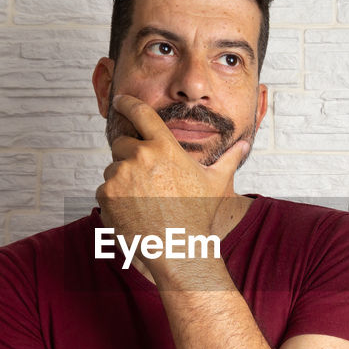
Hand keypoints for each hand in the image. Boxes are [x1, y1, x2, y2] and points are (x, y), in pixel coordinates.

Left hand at [97, 94, 249, 242]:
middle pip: (122, 144)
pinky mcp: (106, 194)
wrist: (178, 249)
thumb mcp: (215, 183)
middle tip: (146, 182)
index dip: (128, 103)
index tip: (120, 100)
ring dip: (122, 181)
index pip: (141, 113)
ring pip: (113, 170)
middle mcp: (140, 156)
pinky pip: (104, 191)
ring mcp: (120, 175)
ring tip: (143, 202)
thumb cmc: (197, 216)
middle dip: (129, 158)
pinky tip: (132, 213)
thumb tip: (245, 144)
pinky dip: (113, 200)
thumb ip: (228, 159)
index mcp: (164, 147)